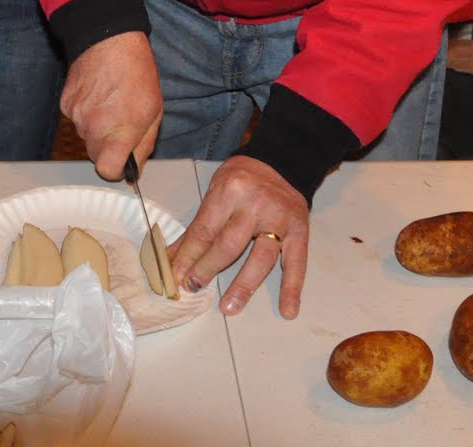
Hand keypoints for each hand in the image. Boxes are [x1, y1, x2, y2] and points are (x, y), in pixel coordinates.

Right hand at [60, 31, 161, 180]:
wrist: (108, 40)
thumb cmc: (136, 73)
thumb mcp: (154, 111)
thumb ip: (144, 145)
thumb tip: (134, 169)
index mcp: (119, 131)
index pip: (106, 170)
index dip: (115, 171)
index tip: (121, 163)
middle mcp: (94, 127)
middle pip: (95, 156)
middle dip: (108, 148)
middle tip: (121, 124)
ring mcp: (76, 116)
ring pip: (85, 137)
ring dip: (96, 129)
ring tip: (110, 104)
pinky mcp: (65, 105)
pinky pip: (75, 121)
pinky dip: (85, 114)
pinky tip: (97, 96)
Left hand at [169, 156, 309, 318]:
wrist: (282, 163)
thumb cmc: (243, 179)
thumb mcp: (215, 191)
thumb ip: (198, 226)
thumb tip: (172, 258)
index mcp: (231, 190)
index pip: (205, 230)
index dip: (189, 256)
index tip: (176, 276)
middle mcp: (256, 205)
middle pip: (229, 244)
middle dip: (208, 269)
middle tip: (193, 287)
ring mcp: (280, 219)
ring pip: (261, 257)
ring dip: (244, 285)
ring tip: (229, 306)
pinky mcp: (300, 231)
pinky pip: (297, 263)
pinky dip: (292, 288)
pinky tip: (287, 310)